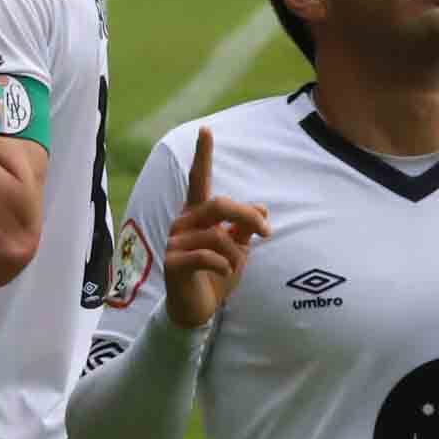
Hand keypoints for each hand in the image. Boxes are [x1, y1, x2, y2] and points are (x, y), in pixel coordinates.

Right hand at [158, 126, 272, 333]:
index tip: (206, 129)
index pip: (200, 179)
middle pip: (219, 203)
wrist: (197, 309)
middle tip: (266, 232)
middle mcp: (183, 223)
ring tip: (238, 265)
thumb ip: (246, 228)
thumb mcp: (238, 249)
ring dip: (237, 251)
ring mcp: (175, 242)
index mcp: (197, 215)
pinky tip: (224, 271)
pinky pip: (206, 255)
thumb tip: (262, 208)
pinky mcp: (173, 262)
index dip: (203, 155)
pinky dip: (224, 263)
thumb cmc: (216, 275)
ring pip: (217, 234)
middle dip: (247, 215)